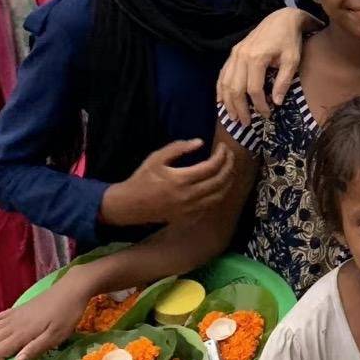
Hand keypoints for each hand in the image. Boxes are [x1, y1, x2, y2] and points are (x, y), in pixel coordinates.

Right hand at [0, 267, 93, 359]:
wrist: (72, 289)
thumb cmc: (67, 314)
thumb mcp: (56, 336)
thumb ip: (35, 349)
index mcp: (22, 332)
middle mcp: (13, 323)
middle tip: (10, 359)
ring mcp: (14, 314)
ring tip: (11, 348)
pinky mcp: (18, 308)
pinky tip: (11, 333)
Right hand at [100, 140, 234, 227]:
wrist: (130, 205)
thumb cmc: (142, 179)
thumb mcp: (156, 158)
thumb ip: (178, 148)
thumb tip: (200, 142)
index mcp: (181, 179)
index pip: (212, 166)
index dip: (222, 155)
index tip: (223, 146)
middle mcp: (188, 196)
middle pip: (220, 181)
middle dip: (229, 166)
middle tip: (230, 155)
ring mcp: (189, 209)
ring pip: (219, 196)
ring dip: (228, 182)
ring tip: (229, 169)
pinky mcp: (188, 217)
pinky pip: (210, 206)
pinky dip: (218, 195)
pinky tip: (218, 185)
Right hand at [215, 8, 308, 125]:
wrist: (281, 19)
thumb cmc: (289, 40)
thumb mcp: (292, 60)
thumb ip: (283, 81)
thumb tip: (276, 103)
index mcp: (256, 58)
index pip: (254, 89)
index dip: (259, 105)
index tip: (267, 115)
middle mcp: (241, 56)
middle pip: (236, 88)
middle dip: (240, 109)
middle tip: (245, 124)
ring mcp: (234, 54)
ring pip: (226, 83)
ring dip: (228, 102)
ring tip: (233, 117)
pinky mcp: (233, 52)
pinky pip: (222, 74)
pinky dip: (220, 89)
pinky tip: (220, 101)